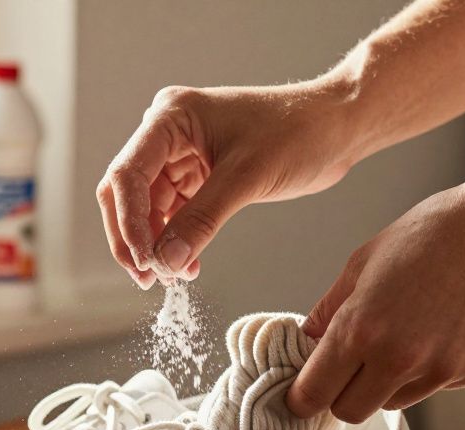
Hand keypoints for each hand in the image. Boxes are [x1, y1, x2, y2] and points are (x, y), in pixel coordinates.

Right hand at [98, 81, 357, 287]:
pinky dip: (176, 240)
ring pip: (148, 208)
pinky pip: (173, 213)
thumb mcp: (247, 178)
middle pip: (127, 193)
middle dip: (136, 237)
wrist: (337, 127)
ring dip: (157, 244)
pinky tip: (187, 264)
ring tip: (174, 276)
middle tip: (148, 277)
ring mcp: (181, 154)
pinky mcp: (198, 174)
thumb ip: (201, 220)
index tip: (143, 260)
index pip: (127, 175)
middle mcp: (168, 133)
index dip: (128, 222)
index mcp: (170, 117)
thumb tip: (164, 262)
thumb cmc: (299, 132)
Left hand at [287, 183, 464, 421]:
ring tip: (401, 334)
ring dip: (383, 383)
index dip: (302, 396)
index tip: (301, 392)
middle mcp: (398, 359)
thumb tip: (309, 337)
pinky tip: (438, 329)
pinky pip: (431, 387)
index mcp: (362, 329)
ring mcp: (439, 371)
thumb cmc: (435, 232)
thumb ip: (330, 307)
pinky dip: (424, 371)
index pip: (314, 393)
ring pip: (391, 403)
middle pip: (350, 413)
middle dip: (340, 395)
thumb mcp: (364, 260)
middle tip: (345, 368)